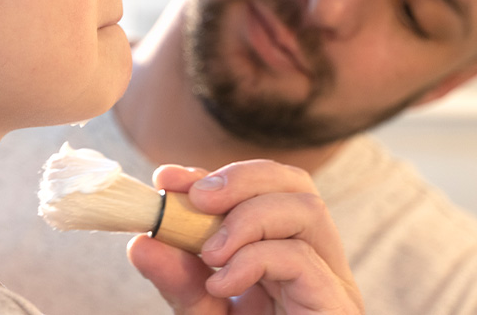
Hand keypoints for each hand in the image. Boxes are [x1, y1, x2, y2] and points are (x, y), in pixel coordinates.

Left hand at [127, 161, 362, 314]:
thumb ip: (179, 281)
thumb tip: (141, 242)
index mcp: (285, 256)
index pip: (262, 189)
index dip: (215, 175)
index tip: (166, 179)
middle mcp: (316, 263)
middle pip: (295, 183)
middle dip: (240, 178)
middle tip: (194, 199)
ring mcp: (331, 285)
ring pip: (305, 209)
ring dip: (246, 217)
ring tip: (211, 254)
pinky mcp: (335, 307)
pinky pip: (300, 258)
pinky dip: (253, 258)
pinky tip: (225, 284)